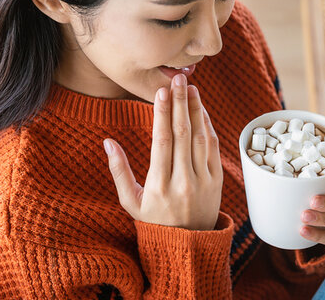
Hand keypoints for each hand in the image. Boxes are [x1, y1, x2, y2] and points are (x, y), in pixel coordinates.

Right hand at [103, 74, 223, 230]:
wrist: (188, 245)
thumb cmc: (154, 221)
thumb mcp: (131, 202)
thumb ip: (119, 171)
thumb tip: (107, 142)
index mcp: (159, 185)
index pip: (162, 141)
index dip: (162, 113)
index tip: (161, 91)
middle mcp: (183, 181)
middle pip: (184, 134)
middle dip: (181, 103)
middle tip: (179, 79)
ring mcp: (203, 181)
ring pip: (201, 138)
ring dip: (197, 110)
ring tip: (191, 88)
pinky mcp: (218, 181)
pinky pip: (214, 148)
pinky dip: (209, 126)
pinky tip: (202, 110)